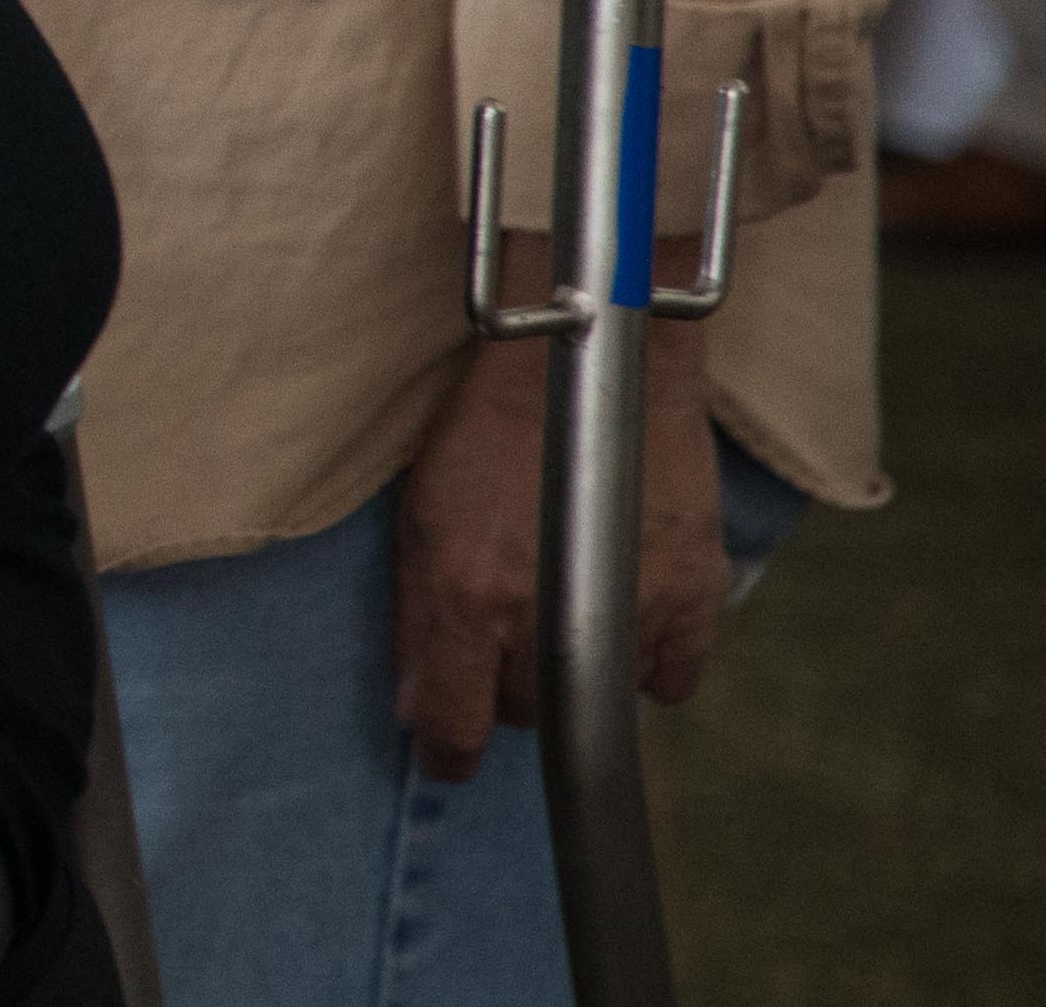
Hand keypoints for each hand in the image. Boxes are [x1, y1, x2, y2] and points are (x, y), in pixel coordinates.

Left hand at [393, 312, 730, 779]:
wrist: (587, 352)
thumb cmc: (484, 420)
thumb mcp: (418, 511)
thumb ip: (416, 619)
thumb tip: (420, 714)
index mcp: (465, 589)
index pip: (457, 720)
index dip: (448, 751)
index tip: (447, 757)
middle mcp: (544, 609)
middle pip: (527, 710)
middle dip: (507, 689)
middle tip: (504, 637)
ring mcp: (628, 604)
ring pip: (596, 698)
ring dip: (574, 670)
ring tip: (561, 611)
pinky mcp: (693, 591)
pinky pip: (671, 680)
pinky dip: (648, 665)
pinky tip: (624, 623)